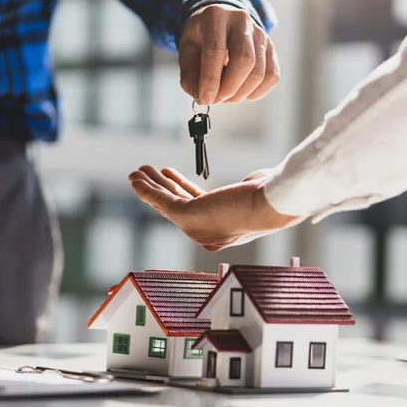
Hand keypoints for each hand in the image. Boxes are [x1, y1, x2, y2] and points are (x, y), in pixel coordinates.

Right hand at [128, 166, 303, 251]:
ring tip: (136, 172)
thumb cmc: (268, 197)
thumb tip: (250, 182)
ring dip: (148, 186)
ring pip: (166, 203)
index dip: (176, 189)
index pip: (191, 207)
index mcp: (219, 230)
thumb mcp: (253, 192)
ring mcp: (196, 228)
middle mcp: (205, 234)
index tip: (166, 175)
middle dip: (158, 187)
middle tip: (145, 173)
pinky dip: (147, 190)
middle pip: (175, 205)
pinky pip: (162, 201)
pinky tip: (137, 180)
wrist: (270, 203)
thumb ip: (244, 191)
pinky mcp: (188, 217)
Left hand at [179, 4, 279, 104]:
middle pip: (244, 60)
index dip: (210, 79)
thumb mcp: (186, 53)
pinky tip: (241, 93)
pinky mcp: (271, 48)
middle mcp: (241, 20)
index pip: (215, 50)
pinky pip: (272, 77)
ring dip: (240, 94)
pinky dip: (256, 93)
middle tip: (216, 100)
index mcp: (215, 16)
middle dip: (229, 88)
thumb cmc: (200, 40)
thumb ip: (190, 77)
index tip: (205, 99)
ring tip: (225, 96)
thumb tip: (203, 99)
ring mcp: (260, 33)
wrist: (219, 25)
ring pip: (259, 72)